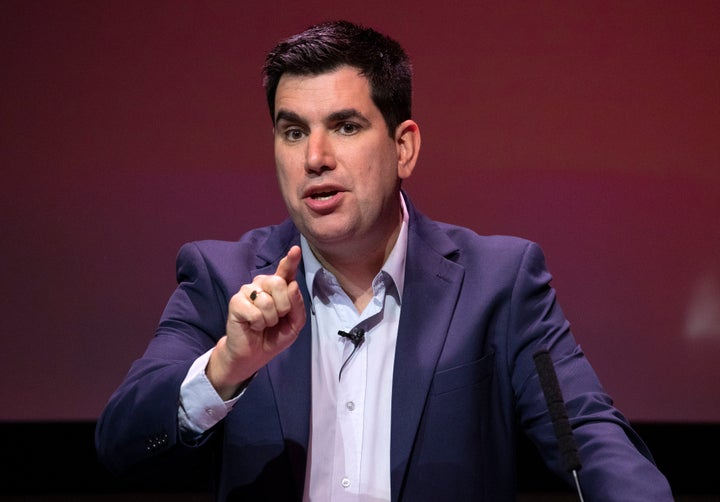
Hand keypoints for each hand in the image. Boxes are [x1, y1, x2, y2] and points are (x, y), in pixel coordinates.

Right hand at [207, 245, 305, 398]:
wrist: (253, 354)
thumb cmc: (274, 337)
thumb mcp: (294, 324)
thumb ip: (298, 306)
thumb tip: (292, 285)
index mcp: (279, 288)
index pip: (286, 271)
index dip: (291, 260)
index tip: (295, 250)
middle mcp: (263, 285)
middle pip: (280, 283)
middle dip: (284, 306)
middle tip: (277, 318)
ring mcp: (248, 291)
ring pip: (268, 300)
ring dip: (270, 319)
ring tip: (264, 324)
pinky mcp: (236, 301)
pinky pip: (255, 312)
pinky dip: (258, 323)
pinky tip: (253, 326)